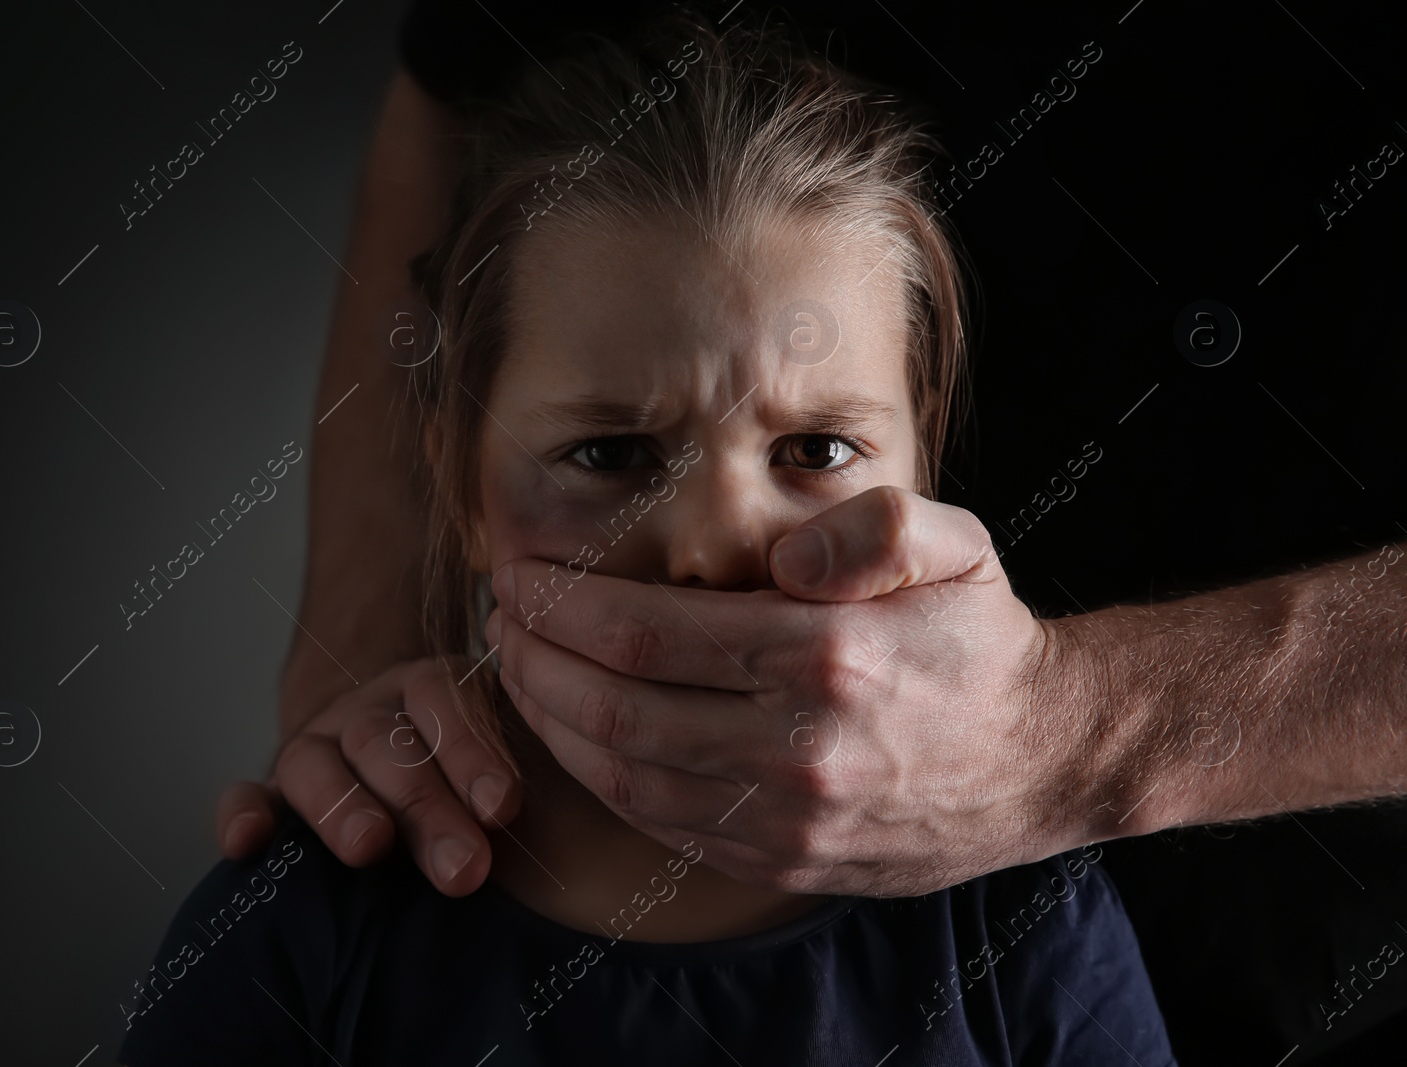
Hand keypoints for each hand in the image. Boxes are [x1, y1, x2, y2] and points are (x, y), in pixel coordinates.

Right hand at [215, 659, 521, 895]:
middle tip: (463, 866)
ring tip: (368, 848)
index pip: (447, 702)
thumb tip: (536, 810)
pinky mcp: (275, 792)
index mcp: (435, 687)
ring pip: (314, 762)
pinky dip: (242, 814)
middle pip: (387, 742)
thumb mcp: (504, 759)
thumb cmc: (479, 778)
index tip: (502, 808)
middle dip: (425, 805)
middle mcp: (371, 710)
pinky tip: (246, 843)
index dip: (473, 752)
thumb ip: (515, 774)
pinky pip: (250, 794)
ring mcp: (318, 745)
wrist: (412, 765)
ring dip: (341, 805)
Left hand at [487, 485, 1086, 896]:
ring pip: (624, 777)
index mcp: (824, 658)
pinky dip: (602, 779)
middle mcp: (797, 748)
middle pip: (613, 709)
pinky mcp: (782, 861)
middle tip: (501, 620)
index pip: (644, 634)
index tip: (518, 576)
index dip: (562, 605)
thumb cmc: (979, 640)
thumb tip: (780, 553)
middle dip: (535, 660)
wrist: (1040, 760)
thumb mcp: (957, 544)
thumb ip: (871, 527)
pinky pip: (662, 826)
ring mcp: (787, 818)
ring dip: (552, 722)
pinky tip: (580, 734)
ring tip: (522, 672)